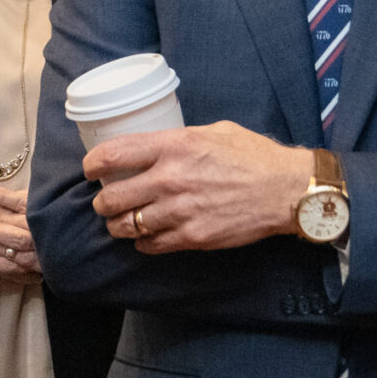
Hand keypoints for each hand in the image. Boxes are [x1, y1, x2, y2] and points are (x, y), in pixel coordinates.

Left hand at [85, 123, 312, 253]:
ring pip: (126, 226)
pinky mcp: (192, 237)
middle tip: (107, 201)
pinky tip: (148, 236)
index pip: (112, 155)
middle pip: (111, 198)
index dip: (92, 165)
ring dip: (119, 226)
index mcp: (173, 146)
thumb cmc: (254, 156)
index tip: (90, 170)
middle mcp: (170, 179)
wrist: (286, 190)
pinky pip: (150, 246)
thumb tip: (154, 147)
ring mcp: (179, 212)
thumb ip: (178, 140)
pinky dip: (143, 243)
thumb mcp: (213, 132)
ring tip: (123, 222)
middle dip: (103, 202)